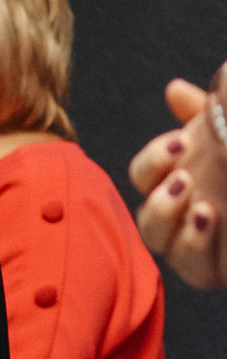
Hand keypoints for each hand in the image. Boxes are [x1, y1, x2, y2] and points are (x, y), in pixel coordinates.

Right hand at [133, 77, 226, 287]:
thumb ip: (210, 112)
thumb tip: (174, 89)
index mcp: (180, 183)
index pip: (144, 174)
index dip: (154, 160)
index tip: (180, 143)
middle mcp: (180, 217)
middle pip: (143, 212)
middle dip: (157, 197)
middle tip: (185, 179)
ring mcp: (195, 246)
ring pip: (156, 241)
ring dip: (168, 221)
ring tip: (200, 206)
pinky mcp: (214, 269)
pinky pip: (191, 267)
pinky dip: (193, 244)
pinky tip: (208, 220)